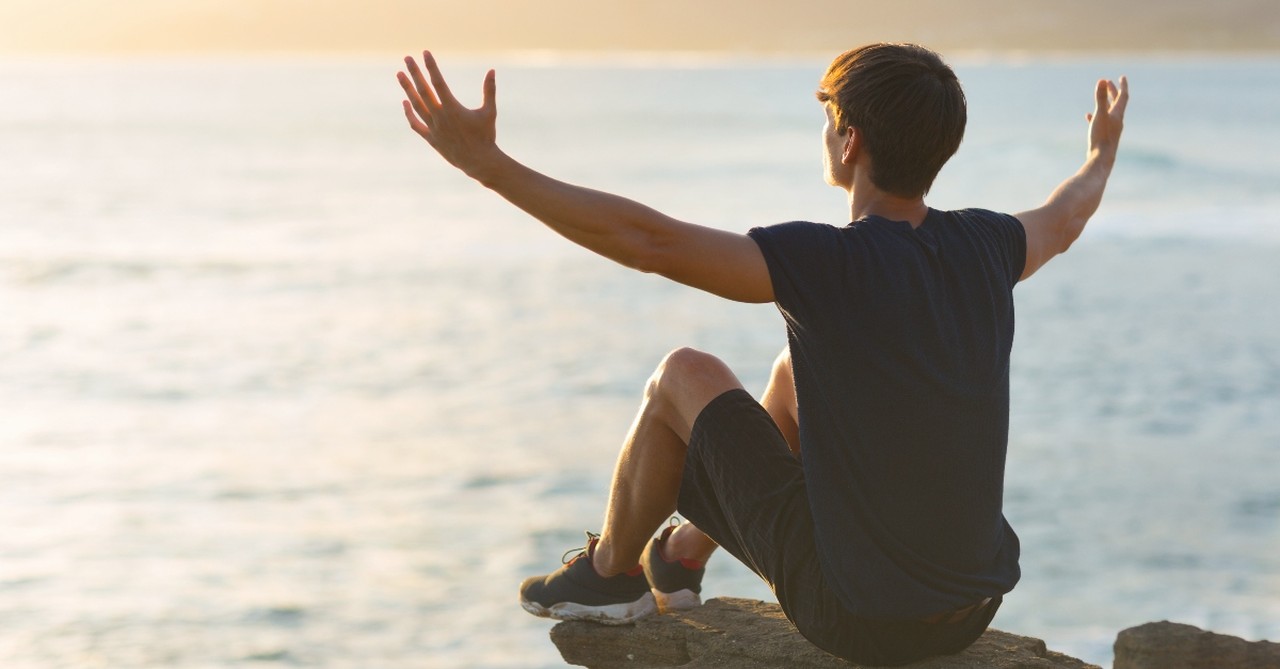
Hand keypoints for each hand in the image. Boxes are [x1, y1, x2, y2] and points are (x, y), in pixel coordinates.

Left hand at [397, 51, 500, 179]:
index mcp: (453, 108)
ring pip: (416, 105)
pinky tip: (405, 102)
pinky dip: (409, 113)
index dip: (431, 67)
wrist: (479, 162)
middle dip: (414, 73)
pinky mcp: (431, 138)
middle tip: (406, 58)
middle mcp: (440, 116)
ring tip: (399, 74)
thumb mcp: (489, 112)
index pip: (438, 82)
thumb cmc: (486, 136)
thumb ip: (489, 90)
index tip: (425, 53)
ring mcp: (433, 128)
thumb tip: (492, 70)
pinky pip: (416, 124)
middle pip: (423, 90)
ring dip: (407, 89)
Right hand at [1086, 75, 1128, 160]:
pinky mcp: (1103, 136)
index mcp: (1117, 114)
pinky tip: (1088, 116)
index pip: (1123, 96)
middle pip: (1116, 103)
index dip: (1122, 86)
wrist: (1101, 158)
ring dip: (1105, 103)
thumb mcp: (1100, 115)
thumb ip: (1101, 98)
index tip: (1122, 77)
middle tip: (1108, 83)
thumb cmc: (1101, 137)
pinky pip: (1101, 123)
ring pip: (1109, 112)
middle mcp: (1116, 120)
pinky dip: (1096, 116)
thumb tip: (1101, 81)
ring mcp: (1110, 129)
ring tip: (1100, 97)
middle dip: (1113, 92)